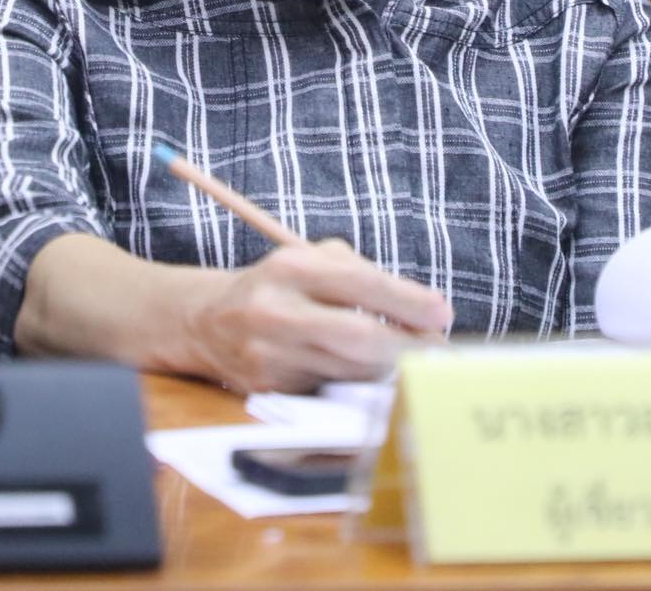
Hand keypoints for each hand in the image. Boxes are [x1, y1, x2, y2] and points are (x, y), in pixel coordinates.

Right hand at [181, 239, 452, 393]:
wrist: (208, 321)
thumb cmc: (281, 286)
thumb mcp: (313, 260)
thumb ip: (365, 276)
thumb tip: (426, 312)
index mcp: (291, 267)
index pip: (361, 284)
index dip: (408, 302)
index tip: (442, 313)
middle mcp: (276, 311)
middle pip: (359, 337)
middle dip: (409, 347)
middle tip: (439, 350)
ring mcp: (270, 355)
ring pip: (351, 371)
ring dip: (390, 369)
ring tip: (411, 360)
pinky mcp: (269, 390)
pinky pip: (331, 390)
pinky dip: (358, 384)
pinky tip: (370, 375)